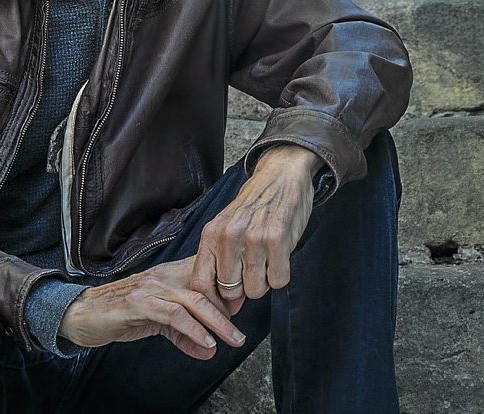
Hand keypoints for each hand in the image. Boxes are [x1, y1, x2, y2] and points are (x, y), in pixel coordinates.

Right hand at [59, 257, 245, 357]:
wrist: (82, 314)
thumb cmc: (121, 315)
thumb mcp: (158, 325)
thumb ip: (184, 335)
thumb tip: (210, 350)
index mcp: (171, 275)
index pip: (209, 277)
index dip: (228, 295)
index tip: (242, 315)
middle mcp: (164, 276)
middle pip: (207, 289)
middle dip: (229, 312)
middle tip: (242, 335)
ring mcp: (151, 287)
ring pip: (194, 300)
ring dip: (217, 323)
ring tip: (232, 340)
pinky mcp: (138, 303)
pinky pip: (173, 315)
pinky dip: (193, 329)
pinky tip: (206, 342)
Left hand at [193, 145, 319, 305]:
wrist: (281, 175)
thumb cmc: (254, 206)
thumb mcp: (226, 227)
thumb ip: (220, 261)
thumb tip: (224, 306)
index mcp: (211, 235)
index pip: (201, 284)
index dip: (213, 304)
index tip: (225, 309)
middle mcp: (228, 237)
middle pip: (231, 292)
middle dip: (244, 289)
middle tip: (254, 272)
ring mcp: (253, 238)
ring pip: (256, 290)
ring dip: (264, 282)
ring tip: (268, 260)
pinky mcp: (277, 239)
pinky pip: (278, 280)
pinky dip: (281, 275)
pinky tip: (280, 256)